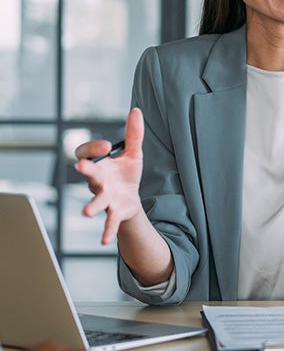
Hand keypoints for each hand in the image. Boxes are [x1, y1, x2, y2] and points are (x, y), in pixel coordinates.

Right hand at [74, 107, 144, 244]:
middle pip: (89, 175)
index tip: (107, 146)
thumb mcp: (133, 153)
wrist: (131, 198)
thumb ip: (133, 134)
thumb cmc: (126, 174)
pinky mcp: (114, 212)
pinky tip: (103, 241)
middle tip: (81, 167)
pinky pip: (109, 222)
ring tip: (87, 212)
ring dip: (91, 206)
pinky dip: (106, 231)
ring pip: (95, 201)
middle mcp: (97, 181)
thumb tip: (136, 110)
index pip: (85, 154)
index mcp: (99, 165)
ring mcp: (104, 198)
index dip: (93, 148)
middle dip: (86, 170)